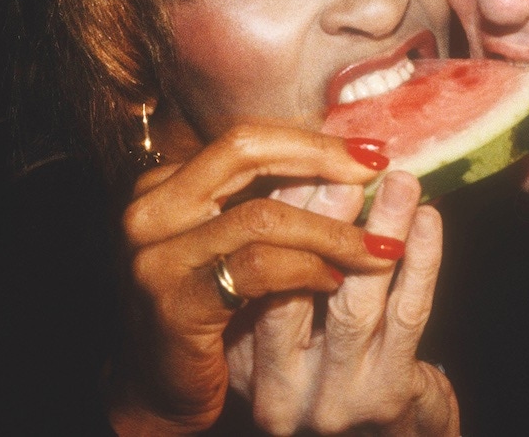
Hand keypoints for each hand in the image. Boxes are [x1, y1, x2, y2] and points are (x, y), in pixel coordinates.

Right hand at [107, 124, 401, 433]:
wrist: (158, 389)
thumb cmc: (210, 305)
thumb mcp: (232, 240)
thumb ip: (270, 196)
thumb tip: (352, 159)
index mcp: (166, 183)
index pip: (248, 139)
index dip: (312, 140)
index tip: (370, 152)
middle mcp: (150, 209)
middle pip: (246, 152)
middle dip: (322, 157)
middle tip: (377, 171)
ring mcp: (157, 255)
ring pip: (261, 215)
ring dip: (331, 228)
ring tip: (378, 244)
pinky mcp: (174, 303)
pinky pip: (259, 268)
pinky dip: (307, 268)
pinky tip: (334, 279)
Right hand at [233, 170, 459, 435]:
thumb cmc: (335, 376)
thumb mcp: (287, 339)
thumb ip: (281, 274)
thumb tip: (295, 173)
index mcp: (242, 360)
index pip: (253, 273)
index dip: (280, 211)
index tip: (303, 156)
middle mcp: (275, 388)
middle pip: (294, 283)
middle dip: (323, 214)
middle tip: (344, 163)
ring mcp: (331, 397)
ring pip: (356, 296)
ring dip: (381, 227)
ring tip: (400, 178)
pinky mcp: (385, 397)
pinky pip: (407, 314)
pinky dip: (422, 260)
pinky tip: (429, 218)